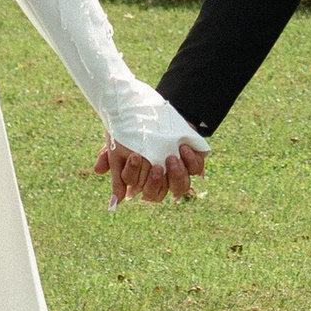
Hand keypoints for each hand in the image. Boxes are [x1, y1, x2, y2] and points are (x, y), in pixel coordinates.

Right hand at [93, 137, 208, 205]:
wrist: (151, 108)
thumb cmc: (132, 129)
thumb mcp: (118, 144)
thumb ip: (114, 170)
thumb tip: (114, 202)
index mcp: (142, 181)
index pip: (142, 192)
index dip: (138, 178)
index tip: (135, 156)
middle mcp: (161, 181)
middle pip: (160, 195)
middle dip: (157, 182)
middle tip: (156, 166)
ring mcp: (178, 172)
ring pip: (181, 187)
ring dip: (177, 175)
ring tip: (171, 158)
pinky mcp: (192, 160)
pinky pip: (196, 169)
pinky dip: (191, 161)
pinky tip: (183, 148)